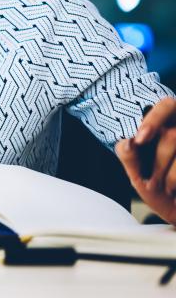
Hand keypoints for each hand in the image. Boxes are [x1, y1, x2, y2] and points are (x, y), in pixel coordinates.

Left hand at [115, 97, 175, 224]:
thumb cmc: (161, 192)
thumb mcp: (140, 176)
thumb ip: (129, 157)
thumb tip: (126, 142)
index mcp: (168, 126)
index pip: (167, 106)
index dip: (154, 119)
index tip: (140, 138)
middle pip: (173, 136)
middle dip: (159, 163)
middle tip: (151, 183)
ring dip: (172, 176)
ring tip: (168, 190)